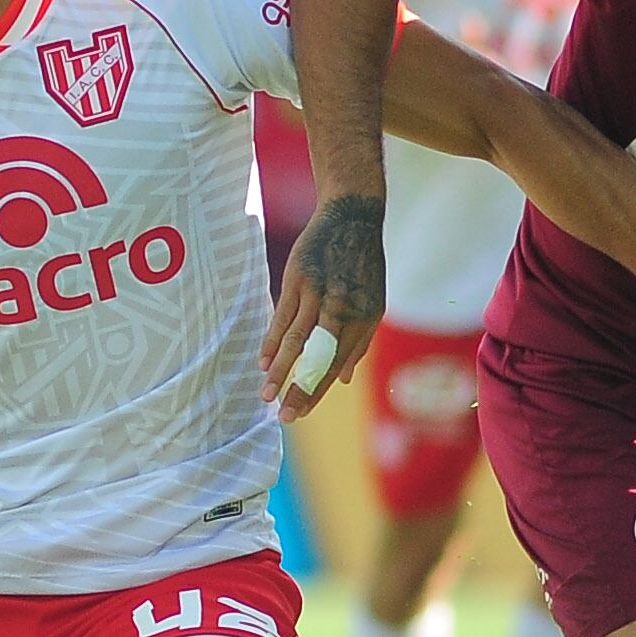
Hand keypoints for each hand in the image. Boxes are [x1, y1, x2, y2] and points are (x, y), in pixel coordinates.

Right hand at [258, 193, 386, 420]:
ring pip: (296, 340)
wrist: (351, 219)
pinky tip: (263, 362)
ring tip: (266, 394)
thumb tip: (343, 379)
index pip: (337, 364)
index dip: (318, 390)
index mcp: (363, 320)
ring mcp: (318, 293)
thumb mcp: (372, 304)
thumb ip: (358, 342)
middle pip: (317, 357)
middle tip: (284, 417)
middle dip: (300, 389)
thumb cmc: (362, 266)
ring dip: (281, 370)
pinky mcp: (298, 279)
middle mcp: (342, 309)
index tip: (300, 414)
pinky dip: (271, 340)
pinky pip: (282, 316)